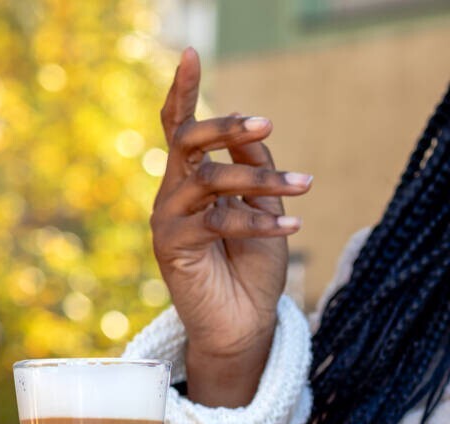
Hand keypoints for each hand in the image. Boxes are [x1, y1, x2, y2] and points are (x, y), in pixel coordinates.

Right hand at [152, 48, 311, 405]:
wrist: (241, 323)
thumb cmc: (249, 266)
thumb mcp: (260, 206)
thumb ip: (252, 169)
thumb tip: (253, 133)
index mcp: (188, 182)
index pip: (178, 129)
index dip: (182, 91)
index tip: (191, 54)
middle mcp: (171, 195)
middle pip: (185, 141)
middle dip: (223, 126)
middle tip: (265, 125)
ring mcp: (167, 220)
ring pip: (207, 178)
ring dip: (259, 179)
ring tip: (303, 188)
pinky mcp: (171, 248)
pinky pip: (217, 220)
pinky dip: (259, 221)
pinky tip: (292, 228)